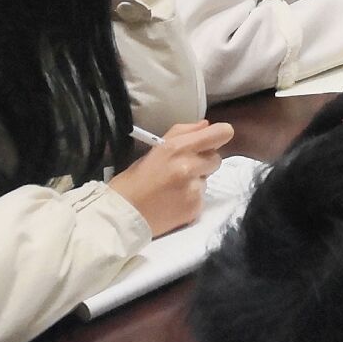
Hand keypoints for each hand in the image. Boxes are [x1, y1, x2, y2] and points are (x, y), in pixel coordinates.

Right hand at [108, 121, 234, 235]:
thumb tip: (205, 125)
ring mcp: (194, 188)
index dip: (218, 136)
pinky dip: (192, 198)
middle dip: (203, 162)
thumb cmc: (134, 180)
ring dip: (196, 181)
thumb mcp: (155, 150)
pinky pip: (203, 197)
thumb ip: (182, 134)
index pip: (221, 133)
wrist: (121, 216)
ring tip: (173, 188)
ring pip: (208, 178)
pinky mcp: (196, 207)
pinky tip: (174, 202)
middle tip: (182, 170)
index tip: (210, 142)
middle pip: (216, 158)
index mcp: (177, 148)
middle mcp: (189, 166)